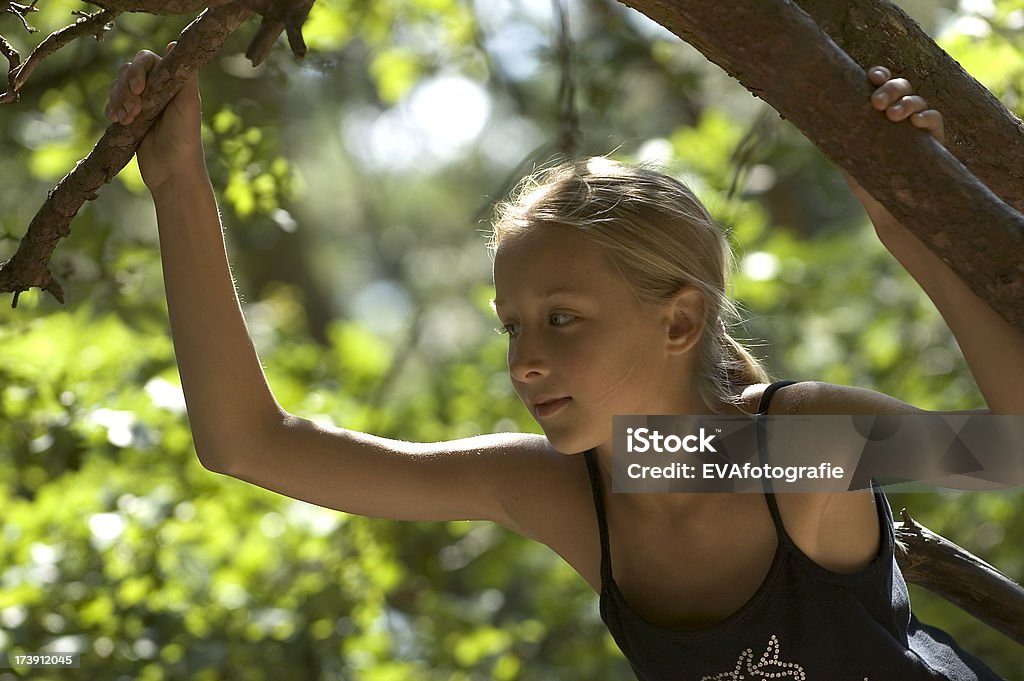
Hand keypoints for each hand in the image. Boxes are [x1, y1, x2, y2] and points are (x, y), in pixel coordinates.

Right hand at [105, 43, 205, 193]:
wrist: (174, 173)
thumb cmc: (185, 138)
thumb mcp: (188, 105)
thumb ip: (184, 75)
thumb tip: (173, 42)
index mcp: (171, 83)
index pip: (146, 60)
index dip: (137, 71)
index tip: (139, 91)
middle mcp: (157, 90)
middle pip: (128, 72)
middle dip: (124, 89)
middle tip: (133, 112)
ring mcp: (142, 105)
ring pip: (117, 87)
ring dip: (117, 100)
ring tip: (126, 120)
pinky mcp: (131, 120)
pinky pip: (112, 104)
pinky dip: (111, 109)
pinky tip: (116, 121)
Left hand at [844, 66, 945, 243]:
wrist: (886, 208)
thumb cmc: (865, 179)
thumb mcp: (847, 155)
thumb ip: (839, 135)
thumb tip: (812, 118)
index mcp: (879, 112)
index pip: (881, 84)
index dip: (879, 75)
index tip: (871, 77)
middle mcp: (900, 113)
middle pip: (901, 86)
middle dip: (890, 89)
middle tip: (876, 104)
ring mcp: (918, 125)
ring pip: (918, 101)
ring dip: (906, 103)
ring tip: (893, 115)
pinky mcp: (934, 140)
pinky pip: (935, 120)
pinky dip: (927, 117)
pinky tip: (916, 122)